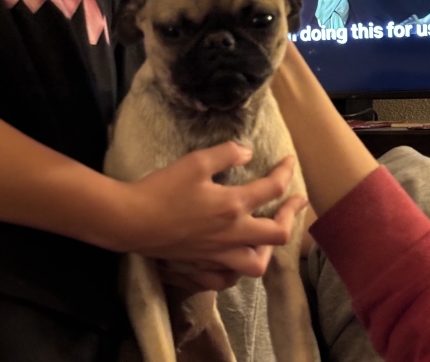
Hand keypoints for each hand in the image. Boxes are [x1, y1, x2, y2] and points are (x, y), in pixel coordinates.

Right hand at [117, 142, 304, 276]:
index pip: (273, 188)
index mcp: (233, 205)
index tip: (289, 160)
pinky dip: (240, 268)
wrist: (132, 221)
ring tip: (270, 232)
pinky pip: (231, 277)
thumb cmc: (163, 189)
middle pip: (278, 232)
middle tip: (297, 200)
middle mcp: (233, 234)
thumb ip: (226, 154)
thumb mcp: (195, 162)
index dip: (285, 171)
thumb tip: (249, 152)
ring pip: (258, 263)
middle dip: (293, 214)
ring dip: (270, 247)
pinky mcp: (203, 266)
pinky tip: (237, 256)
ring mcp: (219, 254)